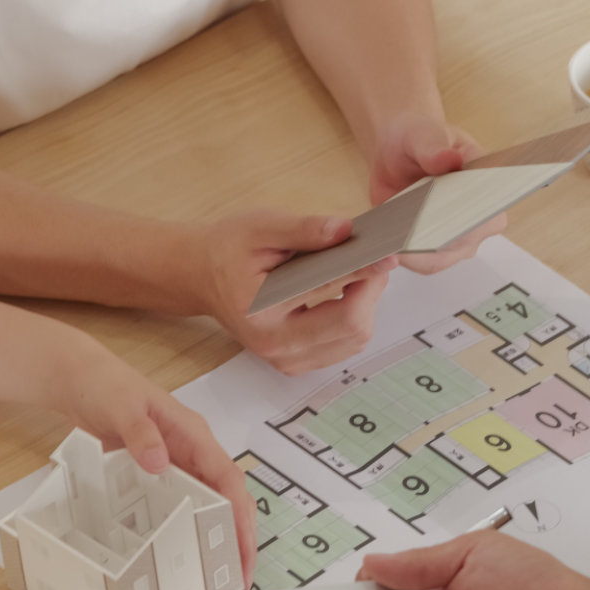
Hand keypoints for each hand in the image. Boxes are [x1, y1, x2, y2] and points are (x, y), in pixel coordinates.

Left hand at [49, 345, 260, 586]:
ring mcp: (175, 461)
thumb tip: (160, 463)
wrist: (80, 379)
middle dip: (238, 534)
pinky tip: (183, 549)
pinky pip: (181, 501)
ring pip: (208, 502)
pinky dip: (188, 526)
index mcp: (193, 433)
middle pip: (226, 495)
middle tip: (238, 575)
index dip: (240, 513)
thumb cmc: (105, 386)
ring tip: (217, 573)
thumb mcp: (123, 407)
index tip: (243, 544)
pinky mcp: (157, 470)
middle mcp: (191, 449)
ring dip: (216, 534)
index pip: (227, 477)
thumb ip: (141, 434)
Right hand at [196, 210, 395, 374]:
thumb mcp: (260, 225)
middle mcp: (273, 342)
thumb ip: (305, 229)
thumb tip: (346, 230)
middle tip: (373, 262)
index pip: (328, 291)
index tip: (388, 256)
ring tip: (358, 276)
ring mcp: (284, 359)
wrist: (201, 276)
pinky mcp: (294, 364)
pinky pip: (343, 347)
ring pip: (353, 340)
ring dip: (365, 307)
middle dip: (370, 291)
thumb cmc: (228, 248)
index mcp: (261, 307)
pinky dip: (353, 321)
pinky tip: (345, 296)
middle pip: (351, 327)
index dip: (365, 272)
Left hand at [367, 120, 504, 274]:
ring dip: (412, 255)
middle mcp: (478, 221)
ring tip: (389, 243)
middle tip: (406, 235)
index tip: (444, 225)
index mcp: (490, 189)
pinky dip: (399, 257)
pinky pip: (416, 262)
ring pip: (436, 260)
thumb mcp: (424, 134)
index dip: (468, 225)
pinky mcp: (427, 248)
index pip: (488, 216)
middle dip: (433, 242)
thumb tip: (449, 160)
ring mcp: (454, 240)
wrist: (399, 151)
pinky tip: (382, 247)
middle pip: (460, 245)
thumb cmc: (420, 138)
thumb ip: (434, 147)